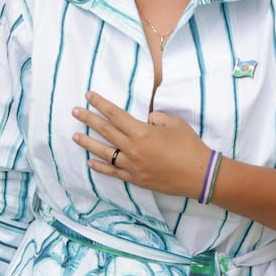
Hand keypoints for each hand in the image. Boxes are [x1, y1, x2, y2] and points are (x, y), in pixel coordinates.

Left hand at [73, 92, 208, 198]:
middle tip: (74, 111)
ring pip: (104, 153)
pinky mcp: (136, 179)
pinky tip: (90, 162)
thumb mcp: (174, 123)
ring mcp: (132, 166)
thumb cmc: (190, 146)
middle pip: (105, 131)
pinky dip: (100, 167)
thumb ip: (156, 117)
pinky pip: (113, 172)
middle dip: (88, 119)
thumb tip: (145, 119)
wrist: (200, 175)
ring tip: (74, 136)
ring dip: (88, 143)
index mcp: (142, 132)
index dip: (100, 104)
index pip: (115, 115)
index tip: (88, 96)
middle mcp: (133, 149)